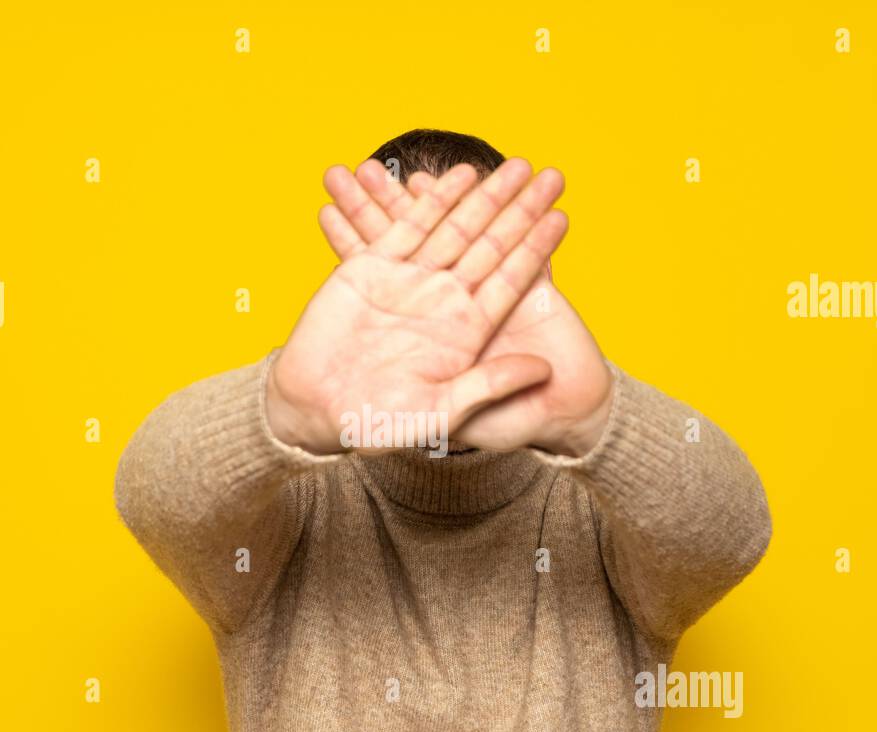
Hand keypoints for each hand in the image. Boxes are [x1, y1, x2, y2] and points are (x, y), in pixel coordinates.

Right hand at [319, 160, 613, 457]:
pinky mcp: (371, 268)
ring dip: (483, 195)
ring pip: (454, 227)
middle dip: (520, 209)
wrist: (314, 408)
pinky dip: (428, 201)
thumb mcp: (440, 412)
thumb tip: (545, 369)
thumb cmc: (376, 422)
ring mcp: (409, 281)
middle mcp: (443, 300)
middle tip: (552, 175)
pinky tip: (456, 176)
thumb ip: (490, 385)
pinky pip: (406, 226)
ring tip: (512, 164)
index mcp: (465, 331)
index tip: (562, 217)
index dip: (536, 248)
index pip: (510, 280)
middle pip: (491, 244)